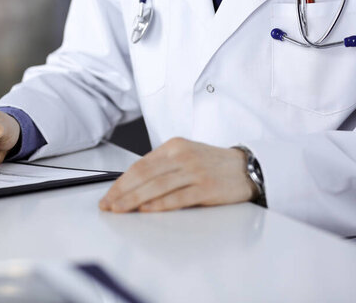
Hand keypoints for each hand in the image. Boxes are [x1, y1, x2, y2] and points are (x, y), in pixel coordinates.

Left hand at [99, 138, 257, 212]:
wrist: (247, 167)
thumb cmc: (211, 164)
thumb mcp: (185, 155)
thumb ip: (161, 166)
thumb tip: (131, 186)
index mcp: (173, 146)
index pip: (140, 165)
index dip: (121, 182)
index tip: (108, 196)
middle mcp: (182, 156)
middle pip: (144, 175)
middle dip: (122, 192)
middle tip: (108, 205)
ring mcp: (194, 171)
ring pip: (157, 186)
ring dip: (134, 200)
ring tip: (120, 210)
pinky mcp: (206, 187)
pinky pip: (178, 197)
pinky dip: (160, 204)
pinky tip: (147, 210)